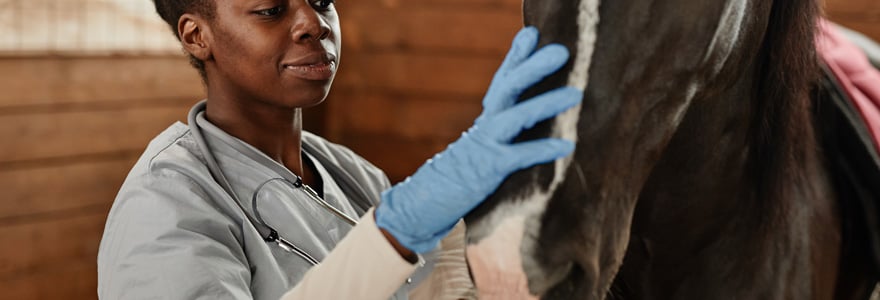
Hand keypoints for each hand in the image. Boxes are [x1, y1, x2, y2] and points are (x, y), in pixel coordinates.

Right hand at [375, 27, 582, 252]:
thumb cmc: (464, 172)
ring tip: (575, 94)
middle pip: (509, 88)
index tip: (531, 33)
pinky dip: (542, 149)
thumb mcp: (484, 145)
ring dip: (545, 103)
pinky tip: (566, 146)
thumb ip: (504, 128)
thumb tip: (527, 116)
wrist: (428, 199)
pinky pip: (519, 157)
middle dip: (533, 67)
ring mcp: (486, 145)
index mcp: (488, 118)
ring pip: (515, 117)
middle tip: (560, 51)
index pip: (503, 80)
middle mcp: (487, 125)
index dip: (517, 56)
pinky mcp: (488, 169)